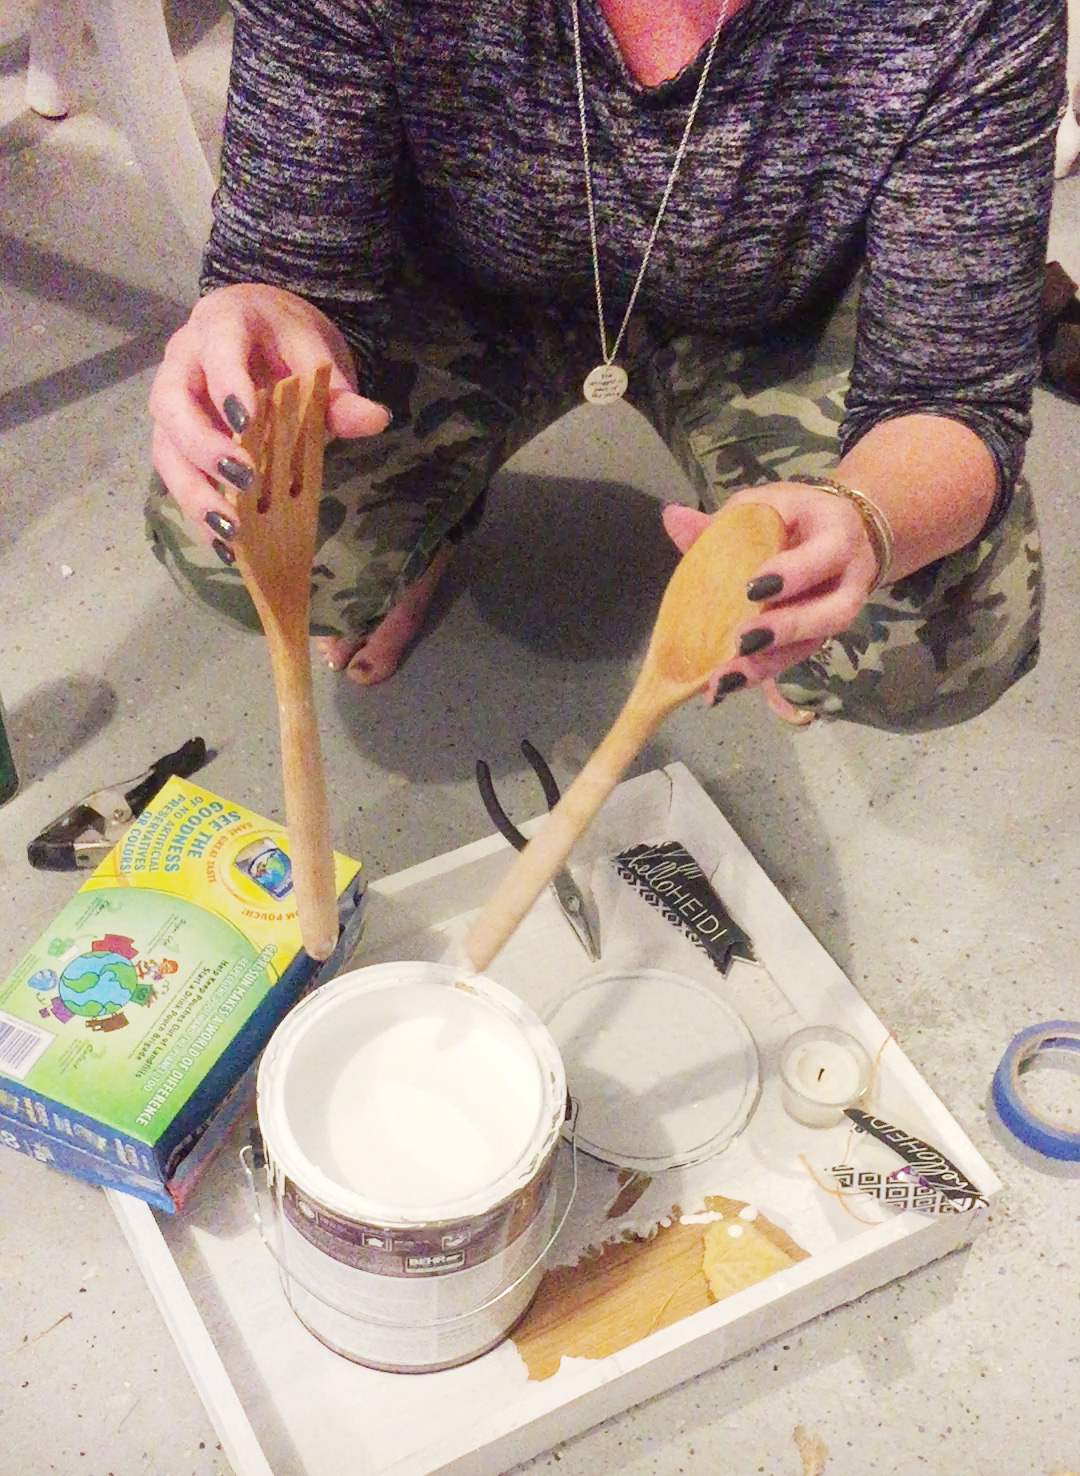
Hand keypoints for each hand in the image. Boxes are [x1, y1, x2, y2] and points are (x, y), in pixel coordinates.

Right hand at [148, 283, 391, 543]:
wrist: (261, 330)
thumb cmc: (287, 340)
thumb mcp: (317, 355)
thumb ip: (339, 391)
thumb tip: (375, 419)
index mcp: (222, 324)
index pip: (217, 351)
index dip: (228, 386)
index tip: (247, 425)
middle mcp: (184, 360)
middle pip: (172, 404)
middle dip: (204, 447)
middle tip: (244, 481)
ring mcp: (173, 401)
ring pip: (166, 446)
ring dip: (194, 491)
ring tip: (230, 529)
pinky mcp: (175, 437)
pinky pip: (177, 473)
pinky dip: (199, 508)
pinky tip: (227, 542)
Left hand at [662, 482, 877, 699]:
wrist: (840, 533)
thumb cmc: (797, 516)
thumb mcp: (765, 506)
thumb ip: (724, 521)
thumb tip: (673, 518)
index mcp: (839, 533)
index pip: (829, 553)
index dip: (796, 572)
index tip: (753, 587)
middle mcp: (850, 579)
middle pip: (835, 612)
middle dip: (788, 628)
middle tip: (744, 641)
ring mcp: (837, 613)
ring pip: (814, 644)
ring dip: (768, 663)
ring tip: (726, 677)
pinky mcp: (818, 637)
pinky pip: (793, 659)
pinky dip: (758, 673)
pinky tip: (722, 684)